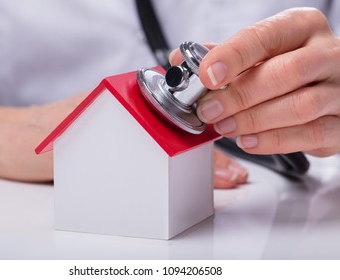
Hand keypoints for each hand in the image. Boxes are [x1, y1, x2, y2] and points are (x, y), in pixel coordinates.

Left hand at [0, 95, 246, 186]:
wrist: (8, 145)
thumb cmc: (38, 133)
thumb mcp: (86, 130)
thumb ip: (120, 131)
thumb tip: (165, 148)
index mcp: (128, 97)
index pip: (178, 113)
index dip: (206, 134)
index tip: (225, 159)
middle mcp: (131, 112)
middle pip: (180, 132)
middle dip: (207, 154)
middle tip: (230, 175)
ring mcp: (128, 131)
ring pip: (170, 146)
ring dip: (194, 164)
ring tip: (220, 178)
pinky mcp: (120, 149)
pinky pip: (153, 160)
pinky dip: (173, 171)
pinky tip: (186, 180)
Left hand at [195, 8, 339, 156]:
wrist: (329, 85)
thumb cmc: (288, 66)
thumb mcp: (259, 52)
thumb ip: (222, 56)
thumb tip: (179, 61)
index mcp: (301, 28)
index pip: (265, 37)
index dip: (233, 56)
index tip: (207, 75)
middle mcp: (327, 54)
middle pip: (285, 73)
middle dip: (239, 96)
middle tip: (209, 110)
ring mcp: (339, 89)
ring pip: (299, 106)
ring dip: (253, 120)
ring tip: (225, 127)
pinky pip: (310, 134)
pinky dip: (273, 141)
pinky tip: (248, 140)